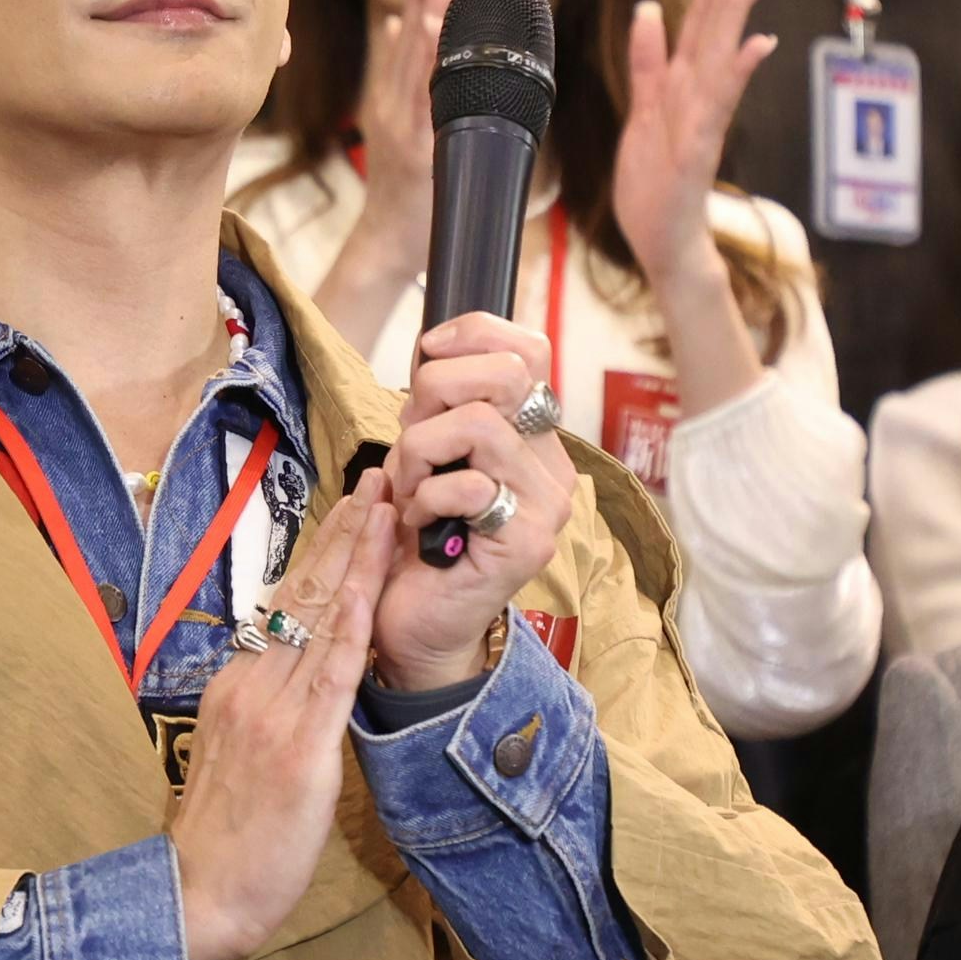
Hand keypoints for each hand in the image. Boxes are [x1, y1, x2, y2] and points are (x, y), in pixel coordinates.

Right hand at [170, 491, 389, 959]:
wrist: (201, 893)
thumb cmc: (227, 839)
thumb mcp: (242, 758)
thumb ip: (269, 713)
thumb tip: (302, 685)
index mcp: (238, 685)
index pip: (287, 605)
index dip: (322, 552)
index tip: (351, 508)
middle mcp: (252, 685)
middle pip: (303, 593)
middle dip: (345, 532)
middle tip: (378, 478)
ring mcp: (274, 712)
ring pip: (320, 619)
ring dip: (357, 558)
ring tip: (385, 507)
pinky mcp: (300, 748)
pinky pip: (331, 676)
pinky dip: (350, 625)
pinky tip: (366, 587)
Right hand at [344, 0, 452, 266]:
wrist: (390, 242)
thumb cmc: (405, 185)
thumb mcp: (397, 120)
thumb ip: (402, 71)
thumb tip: (401, 17)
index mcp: (392, 90)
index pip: (407, 23)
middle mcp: (392, 99)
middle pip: (409, 29)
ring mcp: (401, 121)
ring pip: (415, 56)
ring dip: (424, 9)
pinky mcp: (413, 145)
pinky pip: (422, 95)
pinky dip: (425, 61)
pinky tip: (430, 32)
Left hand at [375, 314, 576, 686]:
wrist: (416, 625)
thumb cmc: (415, 541)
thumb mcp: (424, 454)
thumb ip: (438, 407)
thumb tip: (432, 350)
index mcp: (530, 438)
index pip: (529, 351)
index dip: (473, 334)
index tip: (426, 357)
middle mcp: (551, 466)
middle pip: (506, 373)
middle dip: (435, 390)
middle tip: (412, 437)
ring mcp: (546, 506)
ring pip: (479, 424)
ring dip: (420, 450)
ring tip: (409, 487)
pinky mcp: (527, 543)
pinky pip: (471, 487)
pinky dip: (424, 498)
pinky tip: (416, 525)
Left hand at [610, 0, 780, 304]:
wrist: (666, 244)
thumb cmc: (656, 184)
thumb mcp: (641, 113)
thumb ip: (647, 63)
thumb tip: (650, 9)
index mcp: (682, 86)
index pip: (702, 19)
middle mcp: (698, 96)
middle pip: (716, 25)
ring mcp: (702, 122)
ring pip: (721, 56)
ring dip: (740, 13)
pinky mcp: (698, 152)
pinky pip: (717, 108)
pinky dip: (737, 76)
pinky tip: (756, 45)